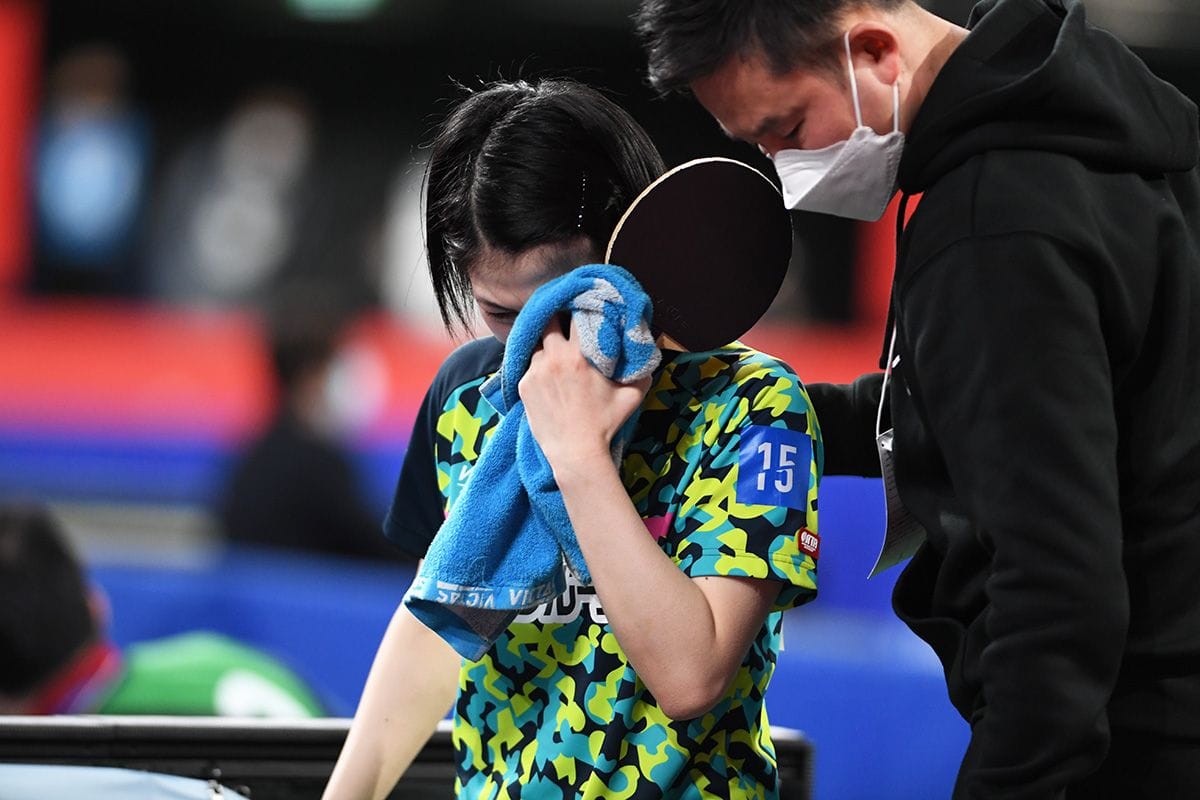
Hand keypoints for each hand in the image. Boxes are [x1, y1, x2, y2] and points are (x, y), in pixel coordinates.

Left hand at [518, 317, 650, 476]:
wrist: (576, 453)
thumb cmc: (606, 423)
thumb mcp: (632, 395)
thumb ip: (642, 369)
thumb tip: (648, 347)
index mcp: (580, 354)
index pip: (576, 314)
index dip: (580, 307)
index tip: (583, 307)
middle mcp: (555, 357)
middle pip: (548, 320)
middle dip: (556, 317)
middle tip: (564, 321)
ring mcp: (535, 371)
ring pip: (537, 344)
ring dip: (546, 345)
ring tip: (557, 354)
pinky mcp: (524, 385)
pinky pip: (529, 366)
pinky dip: (538, 367)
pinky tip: (549, 378)